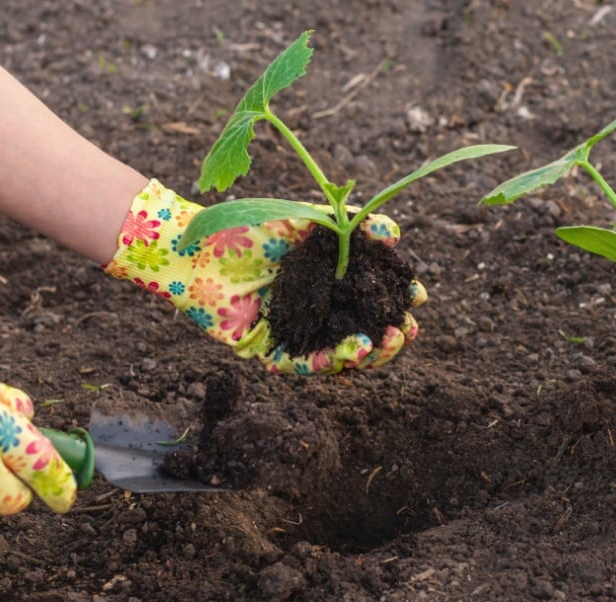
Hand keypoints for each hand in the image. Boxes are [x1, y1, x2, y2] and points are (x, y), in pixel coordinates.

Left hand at [103, 180, 425, 373]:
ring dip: (361, 356)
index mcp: (332, 286)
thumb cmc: (250, 229)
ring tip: (374, 345)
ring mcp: (295, 335)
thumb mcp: (306, 221)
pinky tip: (337, 357)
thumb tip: (394, 231)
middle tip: (404, 331)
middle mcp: (318, 313)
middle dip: (390, 338)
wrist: (197, 246)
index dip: (398, 303)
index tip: (418, 298)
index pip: (375, 301)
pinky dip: (319, 364)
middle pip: (365, 337)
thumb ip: (349, 226)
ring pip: (337, 358)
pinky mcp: (267, 351)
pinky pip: (297, 366)